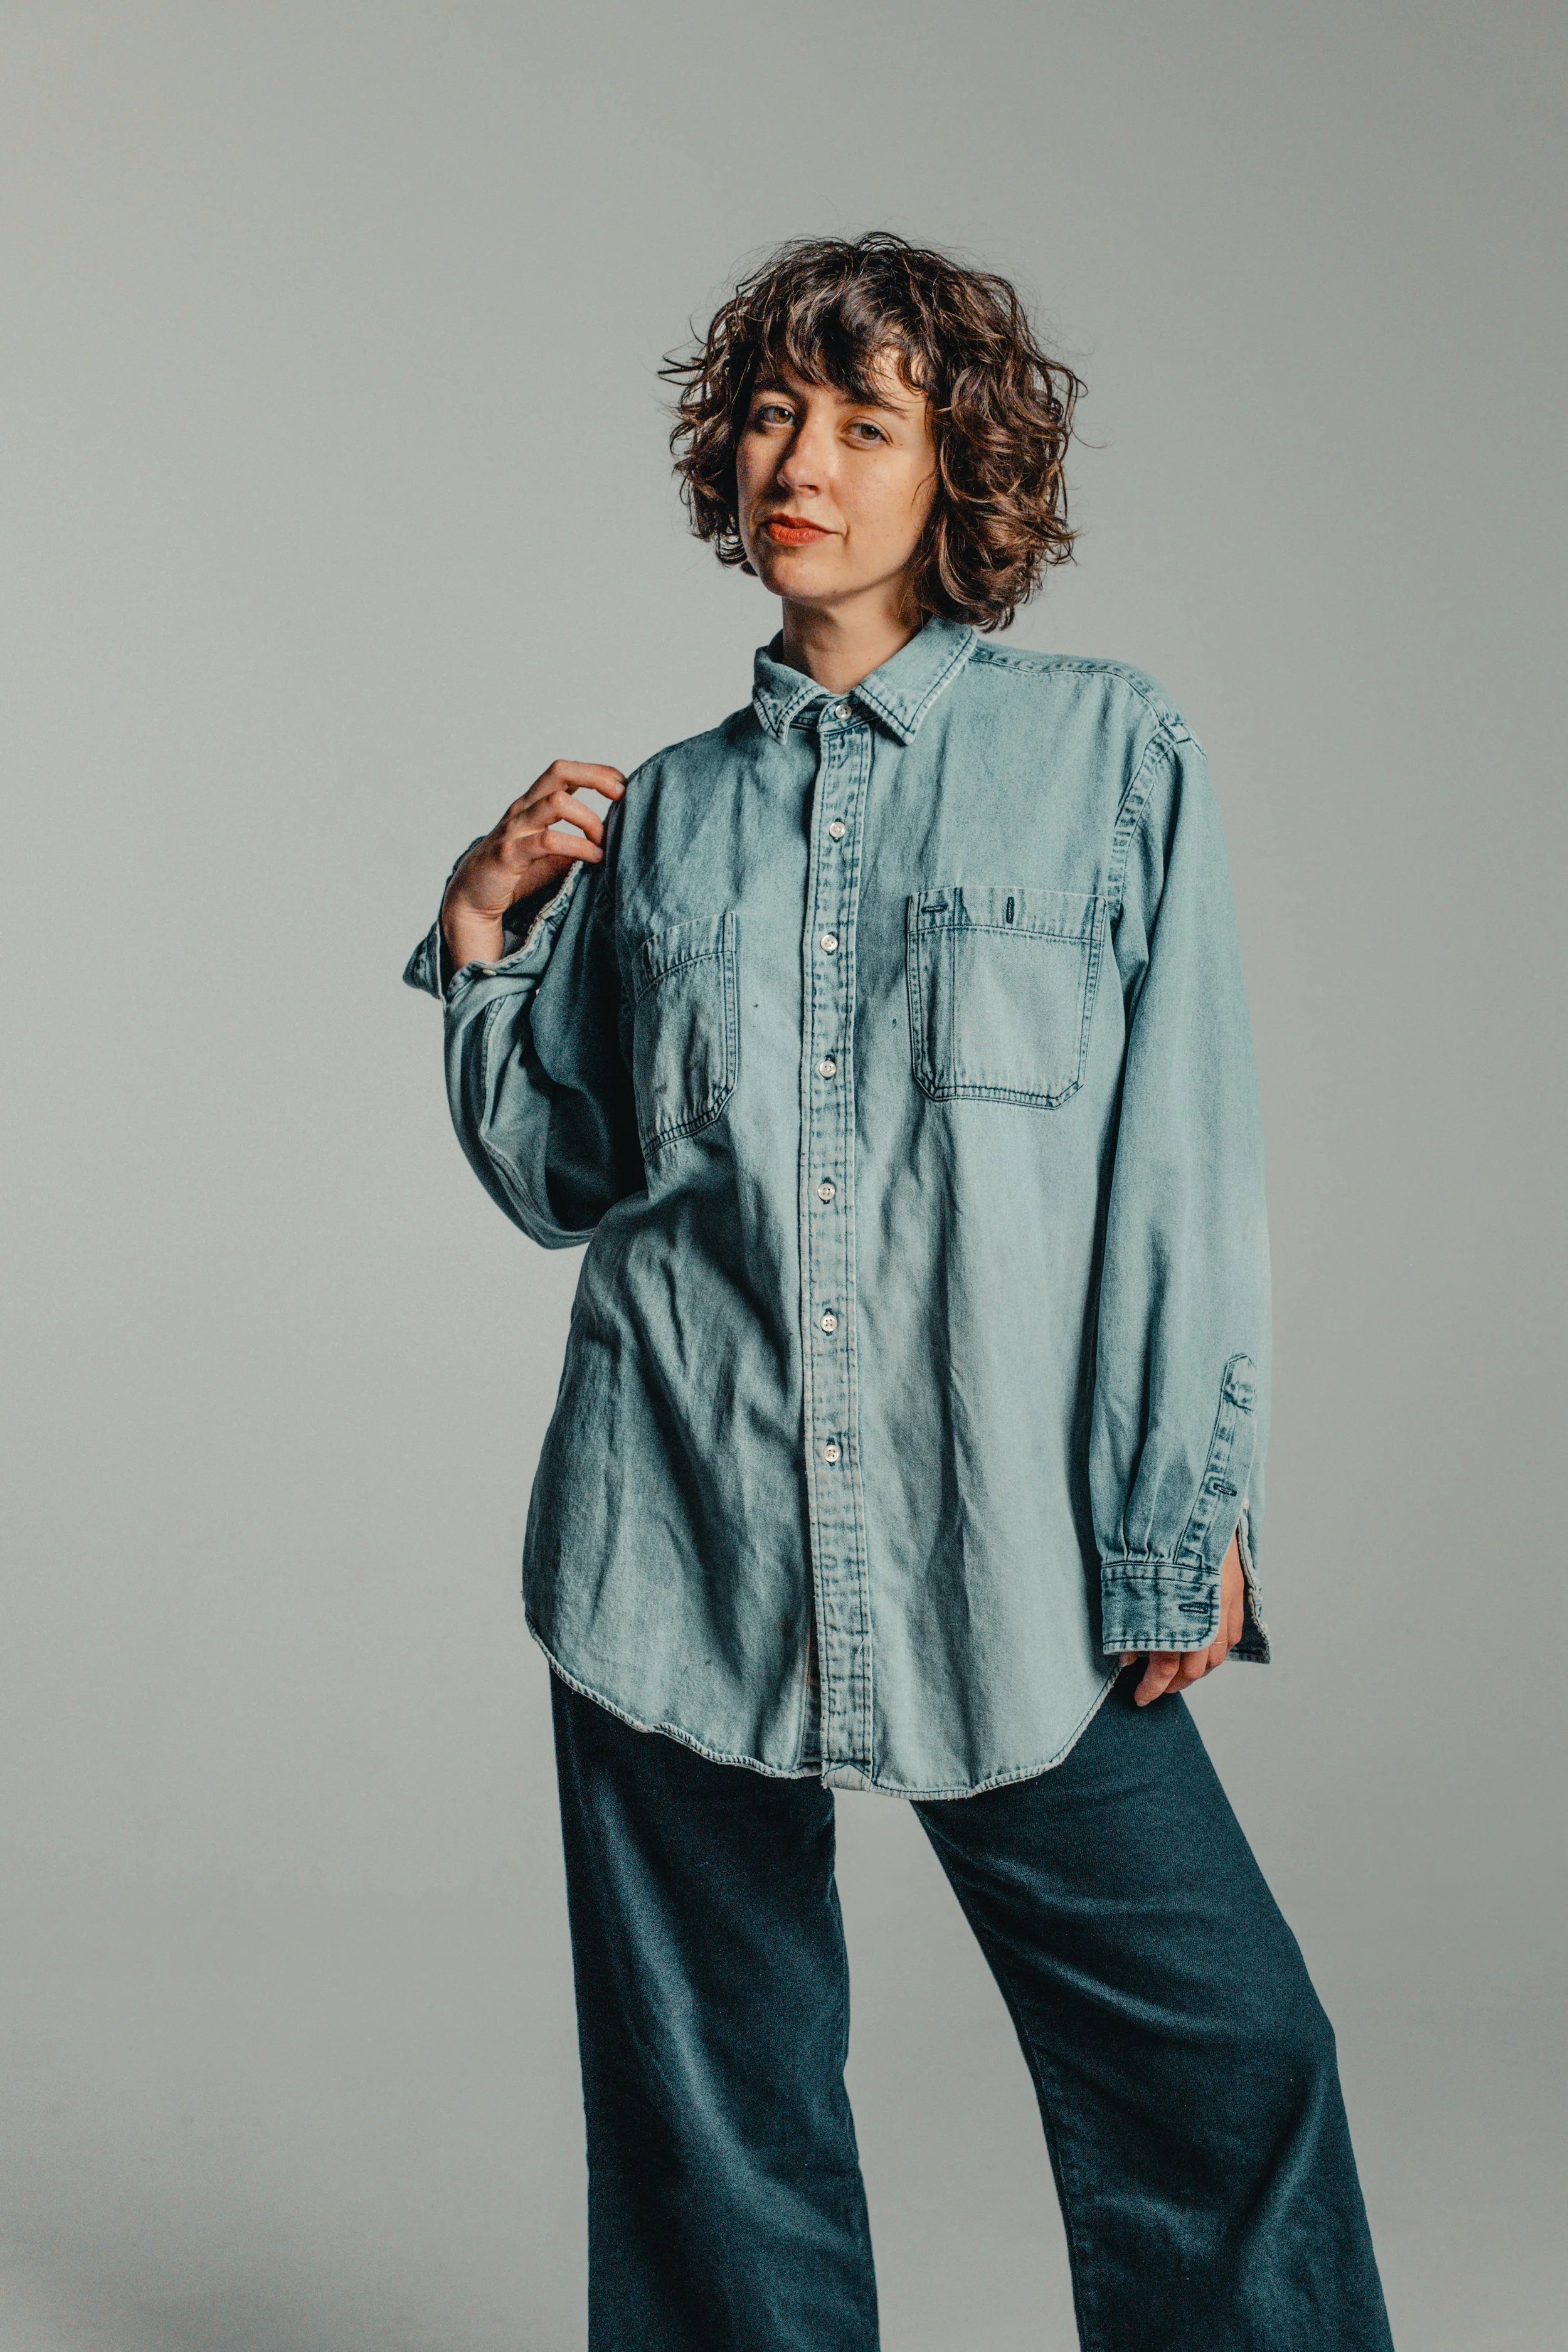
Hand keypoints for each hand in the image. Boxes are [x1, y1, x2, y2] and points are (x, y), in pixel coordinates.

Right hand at [441, 760, 626, 969]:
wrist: (473, 898)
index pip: (566, 772)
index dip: (597, 772)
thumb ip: (579, 839)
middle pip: (559, 772)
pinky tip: (595, 858)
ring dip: (590, 820)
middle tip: (621, 796)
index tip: (623, 786)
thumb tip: (620, 836)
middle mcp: (523, 808)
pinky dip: (578, 846)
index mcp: (533, 803)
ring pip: (557, 802)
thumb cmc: (518, 874)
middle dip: (596, 777)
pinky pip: (548, 840)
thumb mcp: (554, 852)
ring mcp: (515, 829)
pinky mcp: (510, 853)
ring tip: (604, 843)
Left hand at [1122, 1527, 1245, 1705]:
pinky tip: (1205, 1651)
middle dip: (1173, 1683)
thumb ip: (1130, 1619)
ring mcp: (1224, 1604)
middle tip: (1155, 1688)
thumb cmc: (1155, 1538)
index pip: (1166, 1667)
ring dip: (1196, 1670)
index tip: (1139, 1698)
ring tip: (1178, 1675)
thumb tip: (1127, 1657)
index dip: (1151, 1688)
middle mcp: (1205, 1615)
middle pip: (1193, 1667)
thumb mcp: (1131, 1580)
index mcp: (1175, 1615)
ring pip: (1216, 1656)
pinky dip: (1217, 1650)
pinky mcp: (1236, 1592)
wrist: (1193, 1503)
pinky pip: (1232, 1635)